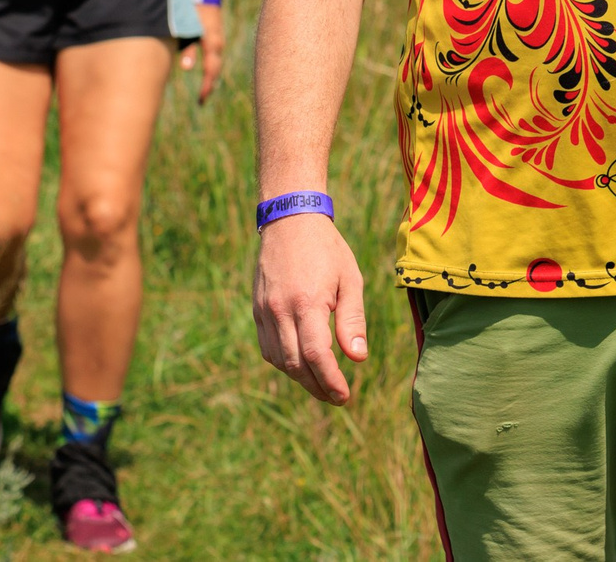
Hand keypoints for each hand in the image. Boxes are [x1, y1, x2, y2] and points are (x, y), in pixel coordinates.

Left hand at [177, 4, 223, 102]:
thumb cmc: (193, 8)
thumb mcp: (188, 30)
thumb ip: (188, 49)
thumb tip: (187, 69)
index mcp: (212, 44)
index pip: (211, 72)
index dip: (206, 87)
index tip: (202, 100)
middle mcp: (218, 44)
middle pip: (215, 70)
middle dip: (209, 85)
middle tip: (202, 100)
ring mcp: (218, 39)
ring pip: (216, 63)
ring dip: (211, 77)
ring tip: (205, 90)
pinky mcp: (215, 36)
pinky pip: (215, 56)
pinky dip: (211, 66)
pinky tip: (208, 73)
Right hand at [252, 212, 368, 404]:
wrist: (289, 220)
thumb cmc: (327, 249)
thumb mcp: (350, 279)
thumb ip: (353, 320)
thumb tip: (358, 358)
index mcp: (307, 302)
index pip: (317, 355)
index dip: (330, 381)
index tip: (344, 396)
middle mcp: (281, 309)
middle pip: (295, 365)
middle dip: (316, 387)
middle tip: (336, 397)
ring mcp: (265, 310)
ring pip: (279, 360)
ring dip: (300, 378)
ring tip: (321, 384)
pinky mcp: (257, 309)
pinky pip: (267, 347)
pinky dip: (284, 362)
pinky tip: (301, 363)